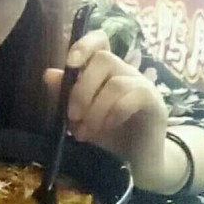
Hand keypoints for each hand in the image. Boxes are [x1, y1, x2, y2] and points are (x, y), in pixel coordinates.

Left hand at [44, 30, 168, 186]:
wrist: (136, 164)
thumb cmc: (107, 136)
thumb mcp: (80, 116)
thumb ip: (65, 94)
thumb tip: (49, 74)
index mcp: (105, 70)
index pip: (100, 40)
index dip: (84, 44)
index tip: (70, 63)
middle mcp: (125, 71)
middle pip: (104, 59)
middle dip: (82, 90)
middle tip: (73, 118)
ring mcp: (142, 84)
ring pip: (116, 82)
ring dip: (96, 109)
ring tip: (86, 132)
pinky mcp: (155, 102)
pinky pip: (133, 96)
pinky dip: (114, 113)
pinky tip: (106, 128)